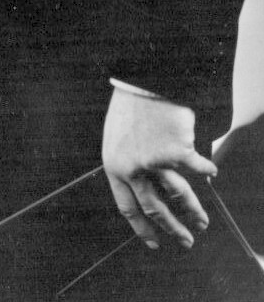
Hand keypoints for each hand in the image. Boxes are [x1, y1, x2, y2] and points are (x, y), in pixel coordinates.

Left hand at [102, 86, 215, 248]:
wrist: (139, 83)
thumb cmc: (128, 108)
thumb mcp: (116, 138)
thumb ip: (128, 162)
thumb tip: (145, 185)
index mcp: (114, 166)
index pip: (127, 207)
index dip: (141, 227)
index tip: (153, 243)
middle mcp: (133, 169)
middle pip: (154, 209)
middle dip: (172, 229)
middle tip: (186, 242)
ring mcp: (155, 162)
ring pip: (179, 196)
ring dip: (193, 211)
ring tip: (202, 222)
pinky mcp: (176, 152)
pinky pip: (197, 168)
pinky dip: (206, 170)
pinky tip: (211, 173)